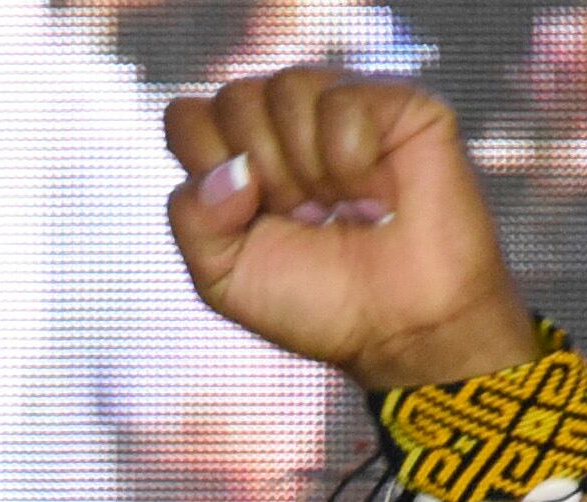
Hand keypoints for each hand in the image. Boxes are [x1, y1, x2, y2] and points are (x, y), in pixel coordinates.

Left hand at [163, 71, 537, 393]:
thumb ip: (193, 220)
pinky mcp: (400, 103)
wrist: (400, 328)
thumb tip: (231, 168)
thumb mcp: (223, 276)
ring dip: (305, 170)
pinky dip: (352, 164)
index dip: (204, 166)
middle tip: (301, 218)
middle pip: (233, 99)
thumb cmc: (317, 302)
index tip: (244, 217)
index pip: (186, 118)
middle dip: (261, 174)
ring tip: (338, 207)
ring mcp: (343, 106)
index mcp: (239, 153)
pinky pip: (343, 103)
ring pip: (286, 88)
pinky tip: (377, 196)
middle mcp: (288, 120)